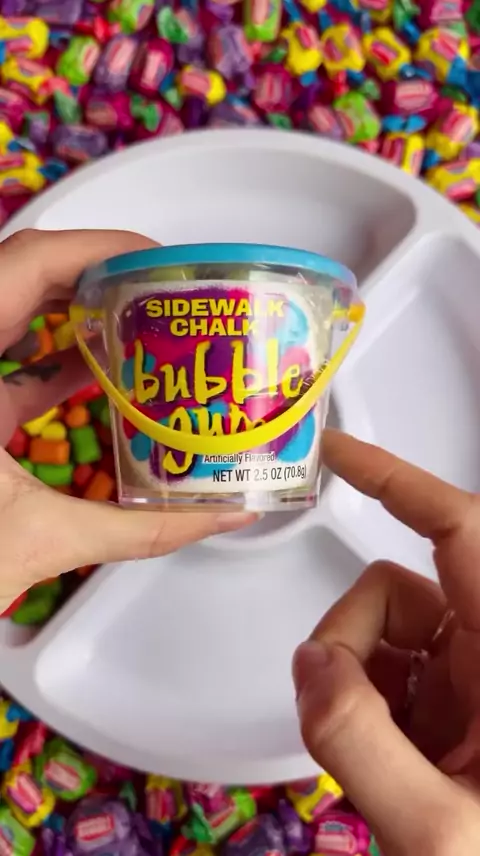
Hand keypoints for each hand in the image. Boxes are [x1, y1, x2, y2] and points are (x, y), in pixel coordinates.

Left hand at [0, 229, 255, 611]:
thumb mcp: (39, 540)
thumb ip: (138, 531)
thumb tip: (218, 516)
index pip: (26, 263)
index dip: (99, 248)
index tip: (157, 261)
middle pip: (23, 272)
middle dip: (97, 272)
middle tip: (159, 289)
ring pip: (13, 307)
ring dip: (76, 307)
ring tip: (138, 320)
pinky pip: (8, 356)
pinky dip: (55, 356)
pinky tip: (97, 372)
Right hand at [293, 430, 479, 855]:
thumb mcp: (438, 831)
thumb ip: (359, 743)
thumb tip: (311, 663)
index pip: (460, 531)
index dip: (399, 480)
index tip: (337, 451)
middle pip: (392, 591)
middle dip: (347, 640)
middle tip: (333, 713)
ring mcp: (467, 680)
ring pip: (378, 632)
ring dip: (348, 680)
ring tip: (360, 753)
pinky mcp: (446, 706)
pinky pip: (379, 670)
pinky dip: (355, 701)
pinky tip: (371, 755)